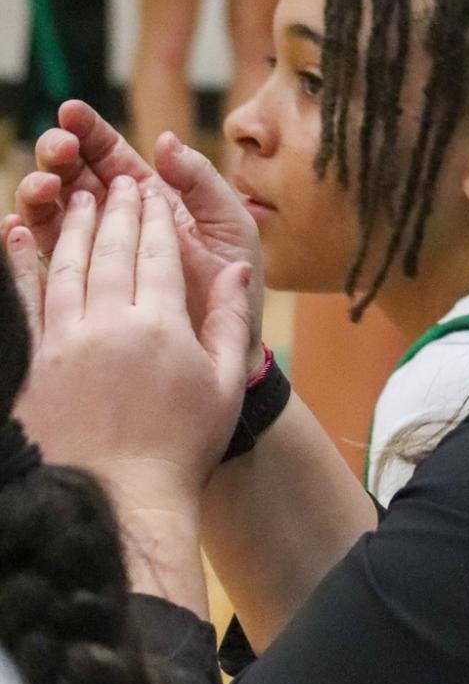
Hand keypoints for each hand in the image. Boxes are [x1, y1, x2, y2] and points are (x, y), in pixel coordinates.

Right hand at [5, 99, 264, 370]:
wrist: (231, 342)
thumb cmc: (234, 281)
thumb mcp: (229, 223)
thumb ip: (200, 181)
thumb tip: (164, 139)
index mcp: (149, 195)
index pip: (109, 154)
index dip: (88, 130)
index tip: (70, 112)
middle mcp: (115, 219)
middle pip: (71, 175)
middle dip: (59, 154)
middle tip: (61, 150)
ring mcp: (95, 253)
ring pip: (52, 212)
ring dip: (40, 191)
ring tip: (45, 187)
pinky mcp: (81, 288)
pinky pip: (46, 259)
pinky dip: (24, 238)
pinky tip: (16, 226)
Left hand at [16, 179, 250, 509]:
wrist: (116, 502)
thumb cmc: (180, 449)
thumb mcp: (222, 386)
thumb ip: (229, 322)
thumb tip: (233, 270)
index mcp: (162, 327)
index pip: (157, 254)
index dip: (155, 218)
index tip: (154, 191)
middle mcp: (111, 324)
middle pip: (113, 250)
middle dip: (117, 209)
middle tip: (119, 181)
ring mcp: (68, 342)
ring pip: (70, 266)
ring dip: (75, 226)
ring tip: (80, 198)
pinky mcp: (36, 362)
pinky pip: (30, 299)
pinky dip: (24, 263)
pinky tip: (19, 235)